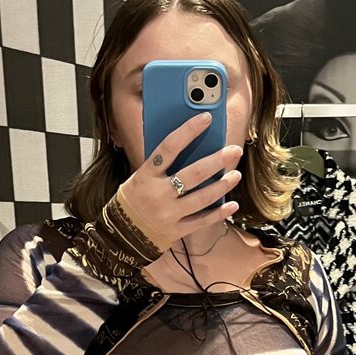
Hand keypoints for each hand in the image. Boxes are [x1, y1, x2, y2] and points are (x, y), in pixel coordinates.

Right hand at [118, 113, 241, 248]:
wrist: (120, 236)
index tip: (206, 118)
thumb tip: (190, 147)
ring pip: (201, 198)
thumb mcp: (139, 178)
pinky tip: (232, 205)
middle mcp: (157, 194)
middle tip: (234, 151)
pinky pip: (201, 222)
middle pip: (193, 173)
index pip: (169, 147)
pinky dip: (218, 213)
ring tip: (235, 175)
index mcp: (146, 175)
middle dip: (217, 160)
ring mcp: (167, 214)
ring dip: (222, 186)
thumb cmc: (132, 200)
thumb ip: (160, 166)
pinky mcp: (175, 231)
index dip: (188, 131)